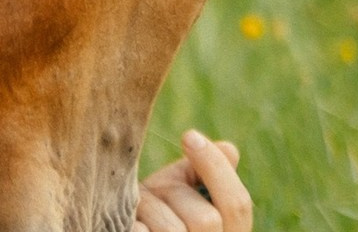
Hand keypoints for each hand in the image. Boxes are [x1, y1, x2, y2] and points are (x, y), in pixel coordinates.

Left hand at [134, 130, 251, 231]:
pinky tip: (129, 224)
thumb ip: (203, 175)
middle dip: (173, 196)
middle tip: (147, 194)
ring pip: (173, 230)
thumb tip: (229, 150)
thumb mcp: (179, 195)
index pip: (238, 205)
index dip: (216, 167)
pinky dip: (134, 226)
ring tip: (134, 213)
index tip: (188, 135)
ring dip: (147, 211)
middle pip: (206, 220)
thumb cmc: (152, 216)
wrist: (118, 229)